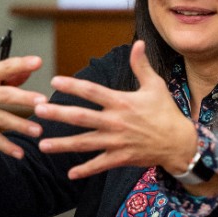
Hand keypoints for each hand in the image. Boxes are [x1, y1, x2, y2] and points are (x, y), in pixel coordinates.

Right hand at [0, 56, 46, 158]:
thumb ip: (10, 72)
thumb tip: (31, 68)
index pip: (4, 67)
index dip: (21, 64)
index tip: (38, 62)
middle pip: (4, 95)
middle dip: (24, 99)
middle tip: (43, 102)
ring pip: (0, 119)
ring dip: (20, 125)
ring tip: (38, 130)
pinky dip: (6, 147)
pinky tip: (19, 153)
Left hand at [35, 40, 197, 180]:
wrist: (180, 142)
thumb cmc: (167, 112)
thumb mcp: (156, 86)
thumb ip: (141, 66)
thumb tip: (138, 43)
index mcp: (122, 102)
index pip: (93, 91)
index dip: (73, 85)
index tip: (55, 81)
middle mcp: (116, 122)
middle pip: (82, 117)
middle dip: (58, 114)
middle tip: (38, 111)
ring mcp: (117, 142)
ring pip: (85, 143)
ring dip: (62, 145)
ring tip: (42, 145)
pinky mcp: (121, 158)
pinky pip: (100, 165)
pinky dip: (85, 170)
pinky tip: (70, 173)